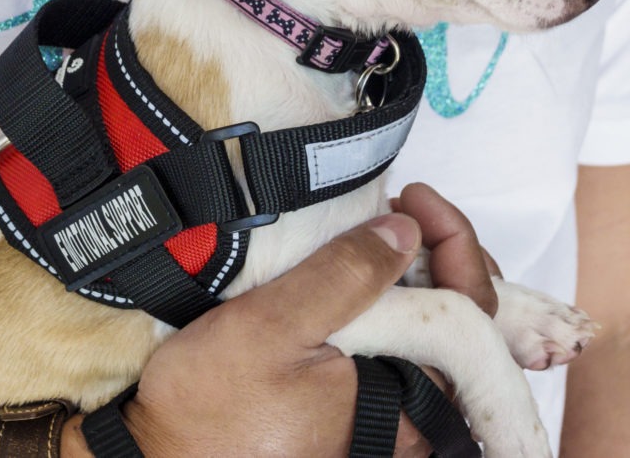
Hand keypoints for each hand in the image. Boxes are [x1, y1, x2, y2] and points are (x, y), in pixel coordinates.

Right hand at [60, 183, 496, 456]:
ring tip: (379, 228)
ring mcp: (380, 410)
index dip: (454, 241)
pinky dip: (386, 298)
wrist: (155, 456)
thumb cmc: (209, 409)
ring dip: (414, 272)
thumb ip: (343, 276)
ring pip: (427, 330)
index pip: (475, 310)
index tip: (413, 198)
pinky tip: (358, 270)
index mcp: (407, 399)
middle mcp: (404, 412)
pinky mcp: (349, 403)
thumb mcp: (272, 325)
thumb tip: (404, 230)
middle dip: (442, 252)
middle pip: (464, 321)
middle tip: (403, 206)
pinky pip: (391, 342)